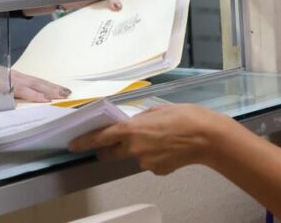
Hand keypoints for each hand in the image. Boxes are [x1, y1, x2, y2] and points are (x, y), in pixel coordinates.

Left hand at [9, 69, 71, 102]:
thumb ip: (3, 101)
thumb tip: (17, 107)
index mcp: (9, 83)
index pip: (27, 91)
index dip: (38, 96)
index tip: (52, 101)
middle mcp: (16, 77)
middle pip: (36, 83)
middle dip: (52, 89)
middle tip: (67, 94)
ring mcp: (15, 74)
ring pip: (36, 80)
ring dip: (50, 85)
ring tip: (63, 90)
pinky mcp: (13, 73)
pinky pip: (32, 78)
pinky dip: (42, 82)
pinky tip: (46, 85)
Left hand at [68, 104, 235, 174]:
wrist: (207, 137)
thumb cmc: (185, 117)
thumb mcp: (157, 109)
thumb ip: (139, 119)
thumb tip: (132, 125)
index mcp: (132, 129)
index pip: (100, 138)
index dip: (85, 142)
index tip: (73, 145)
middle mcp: (134, 148)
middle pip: (111, 152)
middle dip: (109, 148)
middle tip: (115, 141)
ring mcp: (146, 162)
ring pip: (134, 156)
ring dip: (139, 149)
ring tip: (160, 138)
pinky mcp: (158, 171)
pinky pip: (150, 162)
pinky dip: (154, 156)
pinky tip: (169, 148)